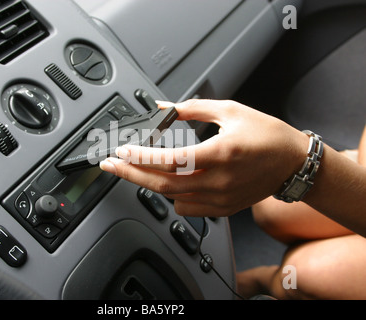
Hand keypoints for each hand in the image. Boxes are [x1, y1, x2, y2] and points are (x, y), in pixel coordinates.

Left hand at [100, 99, 308, 216]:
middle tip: (111, 165)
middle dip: (130, 174)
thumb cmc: (267, 135)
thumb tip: (163, 107)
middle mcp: (219, 180)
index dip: (141, 156)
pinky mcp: (223, 208)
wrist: (293, 163)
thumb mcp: (230, 111)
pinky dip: (171, 196)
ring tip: (133, 170)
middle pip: (163, 184)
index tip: (122, 150)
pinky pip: (187, 209)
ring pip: (171, 197)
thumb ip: (192, 108)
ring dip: (148, 183)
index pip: (171, 159)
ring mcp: (221, 199)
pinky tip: (167, 183)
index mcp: (221, 152)